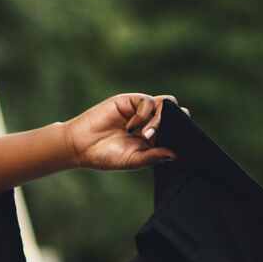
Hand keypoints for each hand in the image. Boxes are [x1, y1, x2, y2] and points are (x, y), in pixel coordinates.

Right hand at [64, 93, 178, 171]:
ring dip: (159, 120)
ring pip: (165, 104)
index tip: (181, 143)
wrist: (81, 146)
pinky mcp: (130, 101)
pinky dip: (143, 114)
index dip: (182, 133)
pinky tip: (131, 127)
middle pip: (174, 114)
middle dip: (172, 125)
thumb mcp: (133, 160)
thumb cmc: (105, 156)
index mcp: (153, 138)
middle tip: (157, 139)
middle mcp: (150, 122)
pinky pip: (148, 101)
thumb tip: (175, 154)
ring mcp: (141, 110)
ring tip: (146, 135)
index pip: (176, 130)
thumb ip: (153, 157)